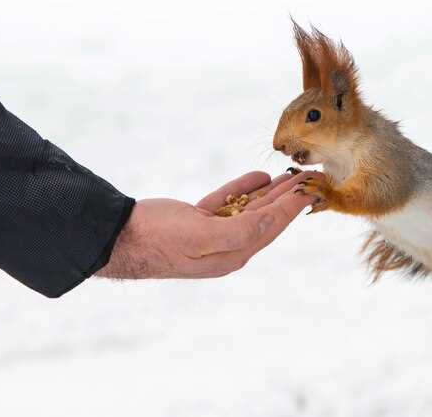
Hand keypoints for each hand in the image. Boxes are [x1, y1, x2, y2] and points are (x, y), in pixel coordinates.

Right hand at [97, 170, 320, 278]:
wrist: (118, 237)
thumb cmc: (159, 240)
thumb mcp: (202, 237)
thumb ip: (240, 231)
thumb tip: (271, 221)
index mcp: (233, 253)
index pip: (272, 226)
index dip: (294, 207)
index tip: (314, 189)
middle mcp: (228, 246)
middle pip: (267, 218)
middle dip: (289, 197)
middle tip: (311, 178)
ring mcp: (213, 233)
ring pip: (250, 209)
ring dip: (271, 192)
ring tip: (291, 177)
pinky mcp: (198, 221)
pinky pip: (228, 203)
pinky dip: (244, 189)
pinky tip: (259, 178)